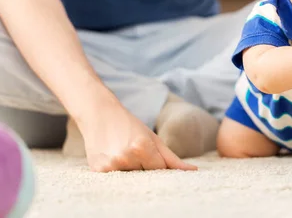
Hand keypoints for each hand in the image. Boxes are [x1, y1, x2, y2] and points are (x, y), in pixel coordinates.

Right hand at [77, 99, 196, 171]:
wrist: (99, 113)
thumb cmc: (129, 124)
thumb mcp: (153, 138)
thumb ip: (172, 158)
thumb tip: (193, 170)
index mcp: (142, 147)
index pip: (159, 170)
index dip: (156, 162)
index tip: (149, 153)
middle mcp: (125, 157)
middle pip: (145, 175)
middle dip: (143, 167)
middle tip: (134, 151)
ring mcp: (110, 165)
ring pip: (130, 178)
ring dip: (130, 169)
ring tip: (122, 151)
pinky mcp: (98, 170)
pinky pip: (115, 178)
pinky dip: (117, 170)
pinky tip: (113, 155)